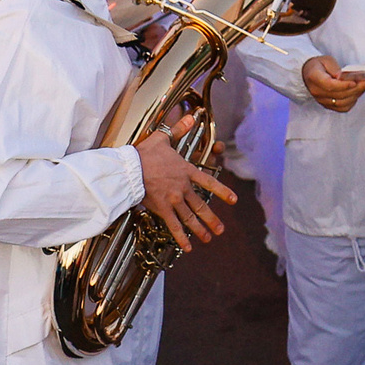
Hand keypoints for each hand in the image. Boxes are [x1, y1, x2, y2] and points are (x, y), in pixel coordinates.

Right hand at [137, 111, 236, 250]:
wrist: (130, 168)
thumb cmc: (145, 153)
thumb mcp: (163, 138)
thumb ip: (179, 129)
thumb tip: (190, 117)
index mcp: (186, 171)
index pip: (209, 182)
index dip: (222, 191)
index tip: (233, 200)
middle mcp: (183, 187)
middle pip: (201, 206)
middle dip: (212, 219)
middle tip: (220, 229)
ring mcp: (174, 199)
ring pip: (190, 217)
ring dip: (200, 229)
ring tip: (208, 238)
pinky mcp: (162, 208)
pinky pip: (173, 226)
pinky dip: (181, 237)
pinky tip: (188, 247)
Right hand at [303, 55, 364, 113]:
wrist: (308, 74)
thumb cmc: (318, 65)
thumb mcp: (326, 60)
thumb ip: (335, 68)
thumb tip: (344, 78)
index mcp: (314, 78)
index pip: (330, 85)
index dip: (344, 85)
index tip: (355, 82)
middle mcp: (317, 92)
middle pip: (338, 95)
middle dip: (356, 89)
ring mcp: (322, 101)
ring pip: (342, 103)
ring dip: (356, 95)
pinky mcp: (327, 105)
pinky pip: (342, 108)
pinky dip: (352, 102)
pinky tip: (357, 93)